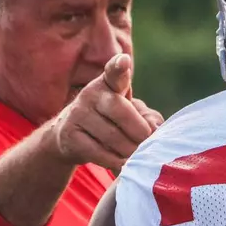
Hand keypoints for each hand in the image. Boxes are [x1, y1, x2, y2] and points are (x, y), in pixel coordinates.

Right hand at [48, 53, 162, 171]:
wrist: (69, 137)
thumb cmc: (109, 122)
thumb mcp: (130, 114)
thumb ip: (147, 117)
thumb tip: (156, 131)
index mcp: (109, 84)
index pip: (114, 72)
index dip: (119, 67)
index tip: (124, 62)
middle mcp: (91, 94)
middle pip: (120, 111)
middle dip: (139, 132)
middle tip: (146, 143)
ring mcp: (77, 114)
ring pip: (112, 136)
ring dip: (129, 151)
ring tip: (135, 156)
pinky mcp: (69, 135)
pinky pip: (99, 153)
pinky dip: (115, 161)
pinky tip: (121, 163)